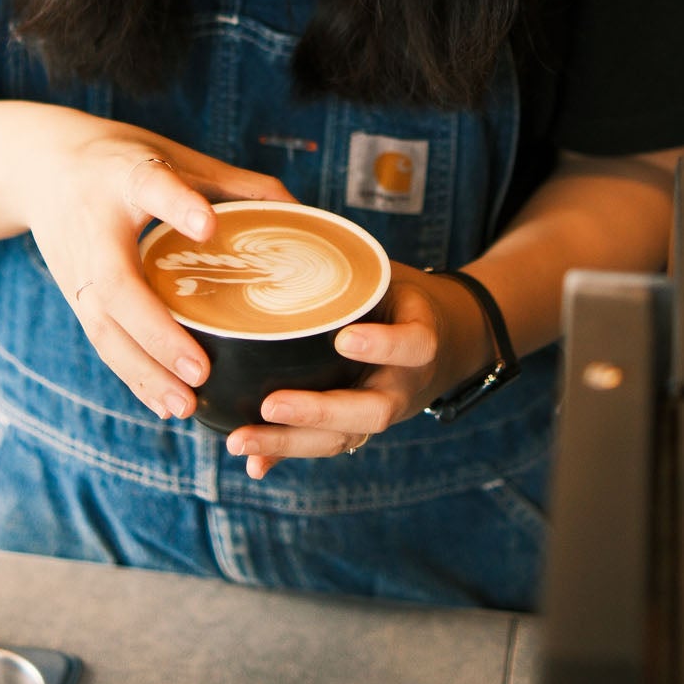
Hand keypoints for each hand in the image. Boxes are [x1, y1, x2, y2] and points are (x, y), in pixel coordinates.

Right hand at [21, 116, 294, 421]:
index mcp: (125, 176)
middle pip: (116, 284)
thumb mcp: (175, 154)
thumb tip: (303, 214)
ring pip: (103, 327)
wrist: (37, 166)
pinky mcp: (74, 296)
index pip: (151, 187)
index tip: (207, 226)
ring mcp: (77, 267)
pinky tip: (165, 404)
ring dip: (143, 370)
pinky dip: (132, 376)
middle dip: (156, 331)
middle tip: (201, 369)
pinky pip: (102, 342)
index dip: (177, 206)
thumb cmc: (120, 160)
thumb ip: (235, 183)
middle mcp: (95, 226)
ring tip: (185, 405)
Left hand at [224, 264, 496, 478]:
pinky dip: (287, 455)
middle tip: (270, 404)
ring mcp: (382, 412)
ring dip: (289, 442)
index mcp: (420, 340)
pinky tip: (253, 464)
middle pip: (371, 411)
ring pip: (342, 438)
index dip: (382, 345)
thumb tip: (283, 219)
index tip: (344, 339)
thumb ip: (347, 265)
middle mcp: (404, 385)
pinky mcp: (358, 429)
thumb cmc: (401, 298)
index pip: (412, 344)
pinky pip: (325, 447)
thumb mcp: (387, 277)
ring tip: (240, 440)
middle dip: (319, 412)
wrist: (443, 340)